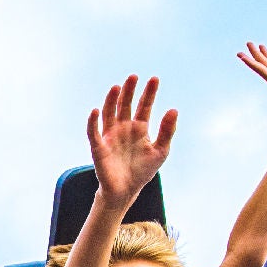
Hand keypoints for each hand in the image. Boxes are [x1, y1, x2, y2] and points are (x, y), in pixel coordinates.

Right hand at [87, 75, 178, 207]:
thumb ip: (167, 131)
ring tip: (117, 87)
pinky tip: (95, 110)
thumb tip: (174, 109)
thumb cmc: (143, 171)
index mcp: (139, 127)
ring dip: (111, 100)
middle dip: (130, 90)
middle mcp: (124, 127)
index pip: (144, 105)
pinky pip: (93, 131)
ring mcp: (110, 135)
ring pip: (109, 112)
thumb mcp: (161, 151)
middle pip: (125, 104)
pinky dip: (92, 121)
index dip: (149, 92)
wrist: (126, 191)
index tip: (155, 79)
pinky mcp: (98, 146)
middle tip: (134, 76)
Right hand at [236, 42, 266, 114]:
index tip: (261, 45)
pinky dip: (250, 63)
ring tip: (239, 52)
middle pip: (262, 61)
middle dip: (255, 52)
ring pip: (258, 65)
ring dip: (248, 58)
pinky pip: (258, 69)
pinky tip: (242, 57)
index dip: (266, 53)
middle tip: (248, 43)